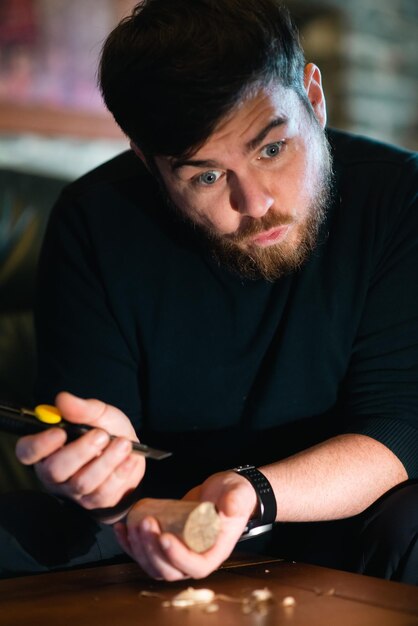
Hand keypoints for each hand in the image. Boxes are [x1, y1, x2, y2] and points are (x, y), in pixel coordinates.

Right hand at [15, 391, 144, 516]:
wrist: (130, 451)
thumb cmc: (107, 431)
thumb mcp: (98, 414)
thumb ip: (82, 408)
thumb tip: (63, 400)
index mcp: (47, 449)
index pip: (27, 451)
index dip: (39, 444)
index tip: (60, 432)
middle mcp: (55, 473)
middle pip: (55, 470)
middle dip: (80, 451)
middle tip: (101, 435)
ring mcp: (74, 490)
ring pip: (82, 483)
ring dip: (106, 461)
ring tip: (123, 443)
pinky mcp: (94, 502)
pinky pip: (104, 493)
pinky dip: (120, 473)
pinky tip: (130, 458)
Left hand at [114, 471, 256, 579]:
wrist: (221, 491)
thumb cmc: (232, 495)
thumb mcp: (238, 494)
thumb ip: (236, 500)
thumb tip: (229, 510)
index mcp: (214, 554)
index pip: (194, 567)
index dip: (177, 557)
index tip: (164, 536)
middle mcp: (195, 559)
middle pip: (169, 569)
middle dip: (152, 550)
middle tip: (146, 523)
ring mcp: (178, 554)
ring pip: (153, 565)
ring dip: (138, 549)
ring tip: (133, 524)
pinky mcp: (165, 545)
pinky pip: (145, 553)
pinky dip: (129, 545)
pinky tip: (122, 529)